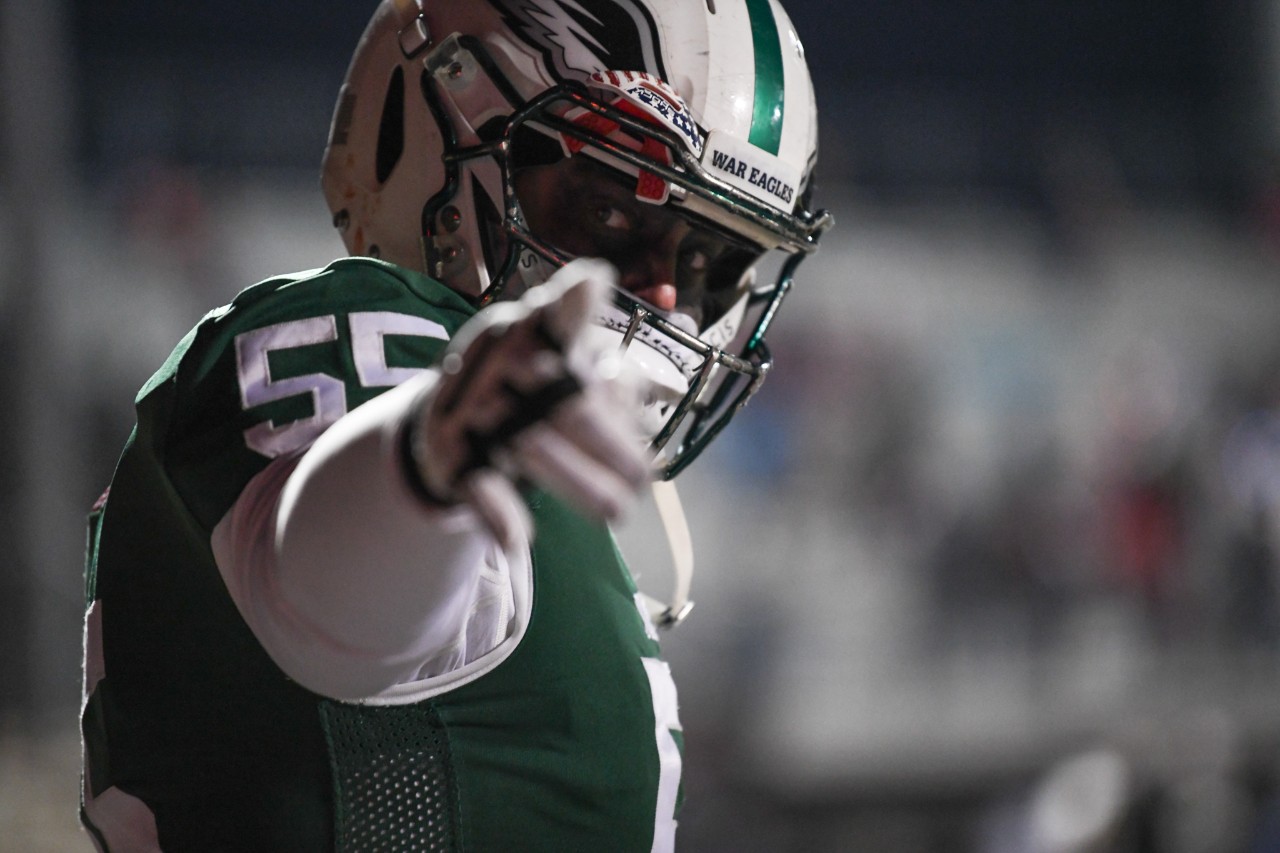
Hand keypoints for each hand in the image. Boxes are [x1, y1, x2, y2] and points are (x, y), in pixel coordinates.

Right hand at [407, 259, 651, 548]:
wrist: (451, 416)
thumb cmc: (532, 385)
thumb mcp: (571, 366)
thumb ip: (619, 382)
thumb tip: (661, 402)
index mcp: (539, 331)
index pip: (561, 313)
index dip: (573, 299)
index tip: (592, 281)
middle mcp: (505, 360)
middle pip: (566, 403)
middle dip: (607, 442)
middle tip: (643, 478)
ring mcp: (475, 403)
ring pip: (532, 444)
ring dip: (576, 480)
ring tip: (617, 509)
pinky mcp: (453, 450)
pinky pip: (478, 482)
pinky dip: (496, 511)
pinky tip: (516, 536)